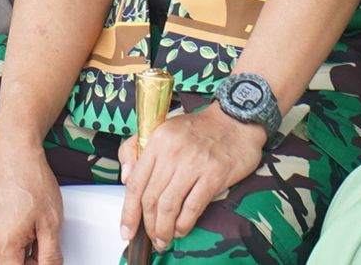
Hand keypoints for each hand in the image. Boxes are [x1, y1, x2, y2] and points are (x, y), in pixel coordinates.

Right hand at [0, 139, 64, 264]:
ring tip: (30, 225)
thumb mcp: (51, 223)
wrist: (13, 151)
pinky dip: (5, 236)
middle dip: (27, 260)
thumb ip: (50, 255)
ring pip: (0, 254)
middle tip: (42, 240)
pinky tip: (17, 218)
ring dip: (16, 249)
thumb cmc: (31, 180)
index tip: (43, 258)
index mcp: (4, 245)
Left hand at [118, 105, 262, 250]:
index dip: (129, 211)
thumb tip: (126, 178)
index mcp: (157, 140)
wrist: (234, 121)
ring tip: (163, 239)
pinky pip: (193, 206)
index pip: (136, 182)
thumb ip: (136, 150)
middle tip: (149, 238)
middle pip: (151, 197)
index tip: (126, 229)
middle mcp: (173, 151)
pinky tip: (181, 229)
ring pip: (169, 205)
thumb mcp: (162, 130)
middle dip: (147, 224)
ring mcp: (194, 163)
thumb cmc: (196, 129)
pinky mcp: (215, 175)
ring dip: (164, 228)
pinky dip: (184, 223)